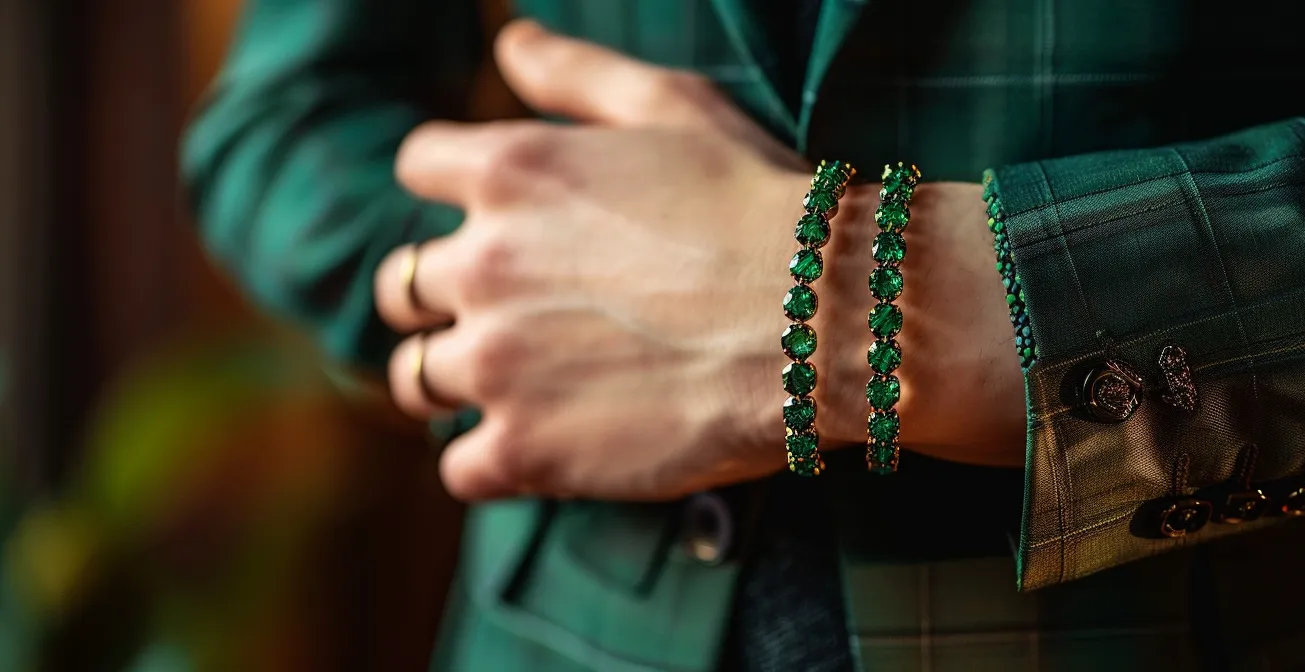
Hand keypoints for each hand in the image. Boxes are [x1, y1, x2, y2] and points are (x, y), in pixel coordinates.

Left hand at [374, 21, 1022, 502]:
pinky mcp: (525, 449)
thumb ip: (580, 74)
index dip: (460, 193)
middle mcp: (481, 263)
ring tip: (533, 385)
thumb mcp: (677, 107)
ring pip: (418, 377)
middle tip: (526, 314)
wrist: (826, 321)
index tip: (506, 221)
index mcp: (509, 172)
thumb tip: (511, 43)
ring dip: (462, 381)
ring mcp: (495, 362)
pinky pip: (462, 468)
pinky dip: (496, 462)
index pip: (421, 167)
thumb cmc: (765, 206)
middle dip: (452, 296)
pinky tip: (555, 446)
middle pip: (405, 284)